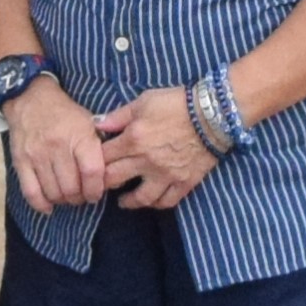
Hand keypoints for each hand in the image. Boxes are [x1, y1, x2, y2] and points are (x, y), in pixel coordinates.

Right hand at [4, 79, 107, 215]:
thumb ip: (99, 148)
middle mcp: (58, 146)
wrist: (31, 98)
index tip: (95, 194)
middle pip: (72, 188)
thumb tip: (111, 176)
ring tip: (66, 196)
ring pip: (53, 193)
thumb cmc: (65, 113)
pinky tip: (48, 205)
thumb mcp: (89, 123)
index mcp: (80, 136)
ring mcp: (37, 155)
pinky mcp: (21, 161)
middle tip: (81, 196)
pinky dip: (41, 204)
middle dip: (79, 198)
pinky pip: (31, 192)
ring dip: (63, 201)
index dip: (96, 190)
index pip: (92, 172)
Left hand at [96, 87, 217, 210]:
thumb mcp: (143, 101)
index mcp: (133, 139)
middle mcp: (146, 161)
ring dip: (128, 201)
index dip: (94, 160)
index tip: (93, 162)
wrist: (212, 114)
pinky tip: (151, 201)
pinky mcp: (184, 182)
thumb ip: (119, 116)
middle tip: (100, 185)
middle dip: (103, 183)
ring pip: (141, 197)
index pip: (103, 156)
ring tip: (123, 201)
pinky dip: (157, 203)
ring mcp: (165, 175)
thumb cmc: (176, 103)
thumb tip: (97, 124)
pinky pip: (167, 201)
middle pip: (115, 179)